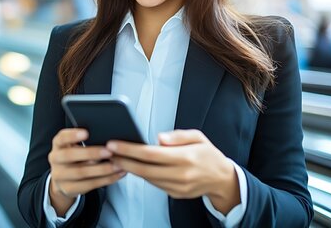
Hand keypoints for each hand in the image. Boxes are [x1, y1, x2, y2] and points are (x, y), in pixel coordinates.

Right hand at [48, 128, 125, 215]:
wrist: (63, 180)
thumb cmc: (74, 158)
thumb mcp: (74, 147)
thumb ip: (86, 143)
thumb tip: (108, 141)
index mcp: (58, 145)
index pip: (62, 138)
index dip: (72, 135)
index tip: (86, 133)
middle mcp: (55, 159)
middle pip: (70, 155)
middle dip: (90, 153)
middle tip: (108, 151)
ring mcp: (60, 175)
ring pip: (81, 172)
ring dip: (101, 169)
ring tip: (117, 165)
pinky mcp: (69, 188)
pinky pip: (89, 184)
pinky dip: (105, 179)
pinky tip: (116, 174)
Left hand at [106, 129, 239, 213]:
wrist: (222, 178)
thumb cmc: (208, 154)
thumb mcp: (198, 137)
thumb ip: (177, 136)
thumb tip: (159, 138)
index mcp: (186, 158)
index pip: (151, 154)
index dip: (129, 149)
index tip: (114, 144)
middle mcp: (181, 174)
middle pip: (144, 169)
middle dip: (123, 160)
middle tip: (108, 153)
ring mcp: (178, 187)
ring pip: (147, 178)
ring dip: (130, 169)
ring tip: (116, 158)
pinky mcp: (176, 194)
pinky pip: (154, 184)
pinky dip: (142, 176)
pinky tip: (133, 167)